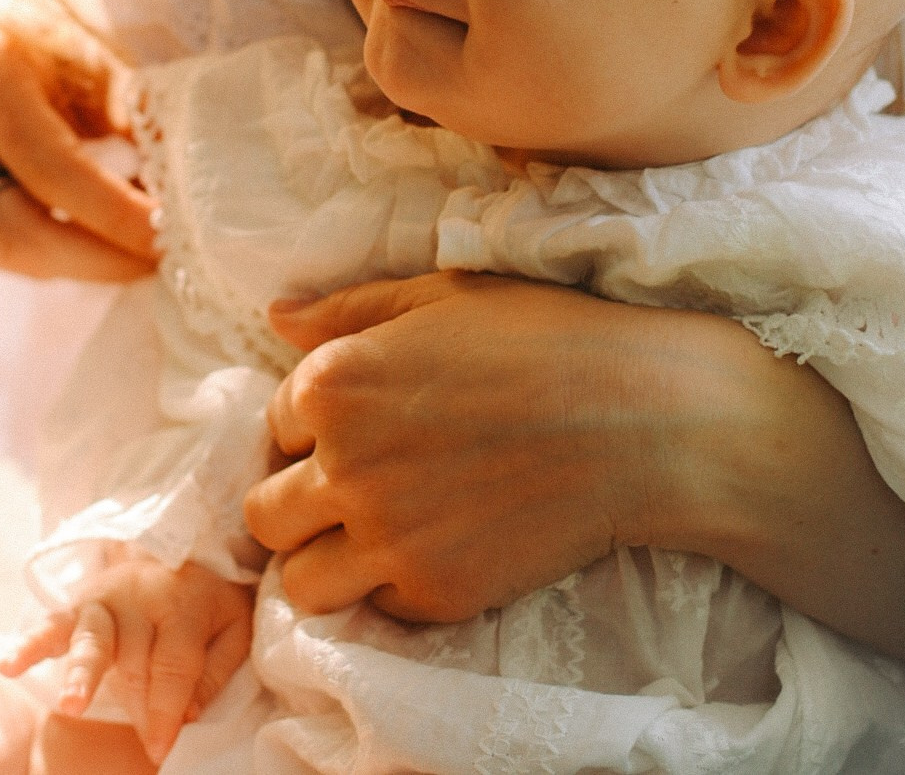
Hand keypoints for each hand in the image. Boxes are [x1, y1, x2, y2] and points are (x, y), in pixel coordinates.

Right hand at [0, 38, 157, 280]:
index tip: (168, 236)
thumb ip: (133, 113)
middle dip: (99, 259)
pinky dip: (50, 257)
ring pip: (7, 251)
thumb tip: (179, 183)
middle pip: (21, 228)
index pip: (55, 170)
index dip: (114, 214)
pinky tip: (93, 243)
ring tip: (137, 252)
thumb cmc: (45, 39)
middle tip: (160, 262)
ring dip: (80, 262)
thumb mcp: (94, 55)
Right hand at [0, 557, 253, 766]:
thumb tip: (187, 715)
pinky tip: (7, 665)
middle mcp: (141, 595)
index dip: (167, 710)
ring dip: (82, 674)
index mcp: (184, 600)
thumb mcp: (234, 627)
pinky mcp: (78, 604)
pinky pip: (50, 626)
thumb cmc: (209, 603)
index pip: (173, 663)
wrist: (182, 552)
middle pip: (134, 661)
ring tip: (73, 704)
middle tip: (147, 741)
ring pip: (92, 640)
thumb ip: (217, 669)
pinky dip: (28, 645)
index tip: (161, 748)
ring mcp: (105, 599)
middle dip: (139, 705)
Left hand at [245, 270, 721, 621]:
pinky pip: (373, 609)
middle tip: (356, 484)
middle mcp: (344, 466)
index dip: (316, 422)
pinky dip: (391, 587)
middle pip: (264, 512)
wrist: (640, 420)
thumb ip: (348, 310)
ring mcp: (386, 539)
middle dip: (299, 497)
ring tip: (376, 531)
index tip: (362, 422)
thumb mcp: (440, 296)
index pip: (275, 421)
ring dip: (325, 557)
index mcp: (335, 384)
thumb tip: (277, 316)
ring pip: (299, 581)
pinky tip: (435, 546)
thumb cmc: (543, 338)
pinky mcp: (433, 594)